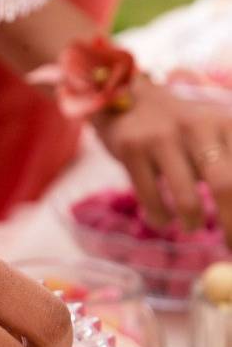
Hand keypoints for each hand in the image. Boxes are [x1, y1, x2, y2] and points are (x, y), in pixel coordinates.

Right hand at [95, 76, 231, 239]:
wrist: (125, 98)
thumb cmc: (179, 127)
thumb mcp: (215, 133)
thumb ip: (229, 165)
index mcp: (226, 123)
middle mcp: (197, 126)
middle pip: (226, 186)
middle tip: (231, 248)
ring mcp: (161, 137)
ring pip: (187, 200)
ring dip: (192, 223)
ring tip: (191, 226)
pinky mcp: (131, 149)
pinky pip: (151, 199)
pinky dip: (160, 218)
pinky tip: (162, 218)